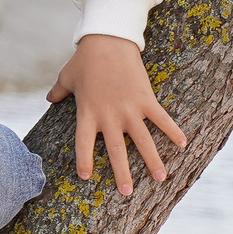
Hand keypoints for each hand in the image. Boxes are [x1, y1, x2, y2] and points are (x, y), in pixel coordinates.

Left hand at [48, 34, 187, 196]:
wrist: (108, 40)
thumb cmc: (84, 59)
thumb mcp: (66, 76)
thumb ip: (58, 92)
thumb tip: (49, 99)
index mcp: (87, 113)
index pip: (82, 144)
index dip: (84, 161)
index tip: (86, 177)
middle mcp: (109, 116)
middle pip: (115, 150)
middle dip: (122, 173)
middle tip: (127, 192)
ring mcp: (129, 109)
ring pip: (142, 141)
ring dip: (153, 160)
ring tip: (161, 178)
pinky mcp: (146, 99)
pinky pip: (161, 119)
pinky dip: (173, 131)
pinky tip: (183, 144)